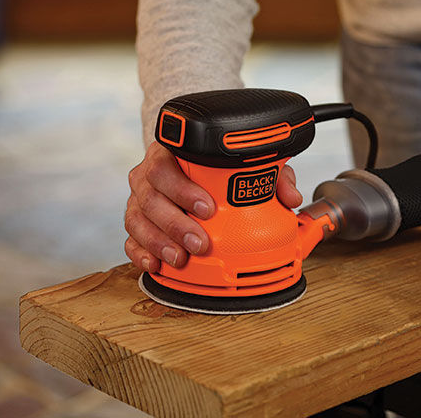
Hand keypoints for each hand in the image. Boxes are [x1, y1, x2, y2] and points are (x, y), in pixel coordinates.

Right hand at [125, 142, 302, 271]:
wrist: (187, 163)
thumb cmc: (214, 164)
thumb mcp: (244, 164)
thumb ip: (269, 175)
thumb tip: (290, 198)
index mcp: (169, 154)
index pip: (164, 166)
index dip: (182, 188)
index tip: (208, 207)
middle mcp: (148, 176)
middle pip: (149, 197)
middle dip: (175, 223)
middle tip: (200, 242)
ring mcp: (139, 200)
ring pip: (137, 220)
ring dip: (159, 242)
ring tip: (181, 258)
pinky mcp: (136, 223)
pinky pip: (130, 239)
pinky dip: (141, 254)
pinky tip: (157, 265)